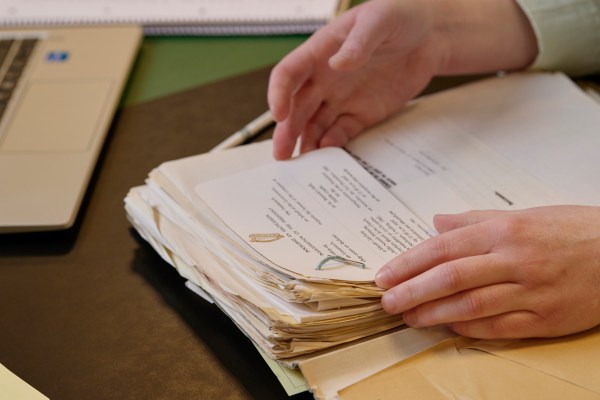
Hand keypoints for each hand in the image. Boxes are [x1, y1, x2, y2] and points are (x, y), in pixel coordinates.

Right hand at [268, 0, 536, 159]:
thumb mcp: (379, 20)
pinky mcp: (361, 114)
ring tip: (303, 165)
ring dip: (306, 143)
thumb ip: (358, 42)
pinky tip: (330, 154)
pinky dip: (334, 145)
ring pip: (315, 125)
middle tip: (282, 154)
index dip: (279, 94)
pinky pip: (342, 132)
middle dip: (287, 131)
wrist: (429, 36)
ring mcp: (341, 98)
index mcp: (320, 52)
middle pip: (297, 107)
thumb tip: (336, 64)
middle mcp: (324, 78)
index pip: (288, 74)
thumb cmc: (399, 16)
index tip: (279, 115)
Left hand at [375, 205, 599, 338]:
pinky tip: (447, 326)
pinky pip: (498, 327)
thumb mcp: (523, 215)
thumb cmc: (570, 230)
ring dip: (433, 313)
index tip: (385, 275)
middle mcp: (514, 259)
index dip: (409, 263)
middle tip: (387, 301)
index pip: (444, 247)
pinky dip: (468, 328)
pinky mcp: (545, 318)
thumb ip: (474, 220)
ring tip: (409, 317)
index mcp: (504, 230)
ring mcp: (531, 291)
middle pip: (451, 277)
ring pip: (471, 305)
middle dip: (412, 291)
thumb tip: (436, 222)